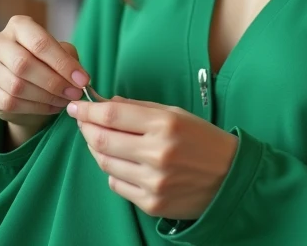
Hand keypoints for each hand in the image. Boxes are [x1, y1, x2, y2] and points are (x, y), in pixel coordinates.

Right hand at [0, 15, 89, 131]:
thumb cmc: (45, 62)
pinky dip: (35, 108)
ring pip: (17, 86)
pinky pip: (9, 102)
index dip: (63, 63)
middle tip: (75, 93)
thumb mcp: (59, 53)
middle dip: (55, 82)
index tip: (83, 80)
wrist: (24, 85)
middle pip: (25, 64)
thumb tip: (78, 77)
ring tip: (65, 101)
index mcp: (18, 26)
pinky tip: (51, 107)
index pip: (40, 42)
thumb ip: (68, 59)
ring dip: (46, 97)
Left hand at [68, 96, 237, 220]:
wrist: (230, 178)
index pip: (112, 115)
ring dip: (96, 149)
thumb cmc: (203, 140)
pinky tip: (122, 162)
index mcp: (165, 124)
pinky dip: (113, 171)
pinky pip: (117, 184)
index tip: (76, 106)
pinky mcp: (151, 203)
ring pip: (105, 164)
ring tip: (100, 140)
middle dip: (86, 128)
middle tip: (82, 122)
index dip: (88, 109)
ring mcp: (153, 182)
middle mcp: (158, 153)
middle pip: (102, 140)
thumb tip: (106, 103)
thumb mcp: (176, 114)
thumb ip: (139, 108)